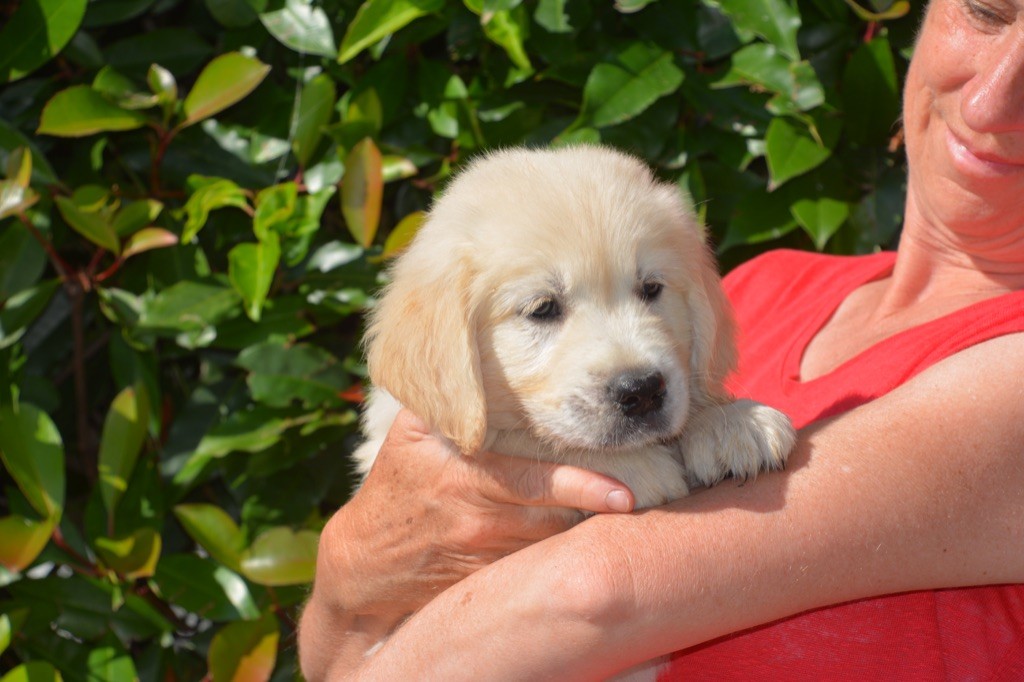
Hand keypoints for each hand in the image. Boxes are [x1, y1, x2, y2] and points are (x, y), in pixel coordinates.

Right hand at [313, 408, 634, 619]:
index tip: (623, 494)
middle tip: (643, 497)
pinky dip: (560, 554)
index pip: (531, 480)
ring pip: (552, 542)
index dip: (581, 486)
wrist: (363, 566)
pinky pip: (537, 566)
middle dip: (596, 507)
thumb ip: (449, 399)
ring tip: (622, 515)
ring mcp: (484, 555)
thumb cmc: (398, 485)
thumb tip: (486, 351)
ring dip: (583, 529)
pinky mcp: (490, 583)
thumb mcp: (410, 434)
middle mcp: (476, 517)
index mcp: (460, 473)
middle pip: (555, 516)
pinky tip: (579, 545)